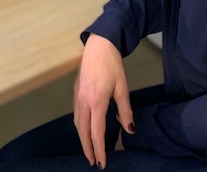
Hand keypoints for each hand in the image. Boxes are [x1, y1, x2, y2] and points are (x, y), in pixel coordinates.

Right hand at [73, 34, 133, 168]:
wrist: (99, 46)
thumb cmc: (112, 65)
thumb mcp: (123, 88)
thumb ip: (125, 110)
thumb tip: (130, 129)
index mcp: (96, 101)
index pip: (96, 132)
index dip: (99, 149)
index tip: (101, 163)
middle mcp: (83, 101)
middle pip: (83, 131)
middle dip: (87, 149)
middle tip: (93, 162)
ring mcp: (77, 97)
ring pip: (78, 124)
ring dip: (82, 139)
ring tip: (90, 150)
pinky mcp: (76, 92)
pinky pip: (77, 115)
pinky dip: (80, 127)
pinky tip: (86, 130)